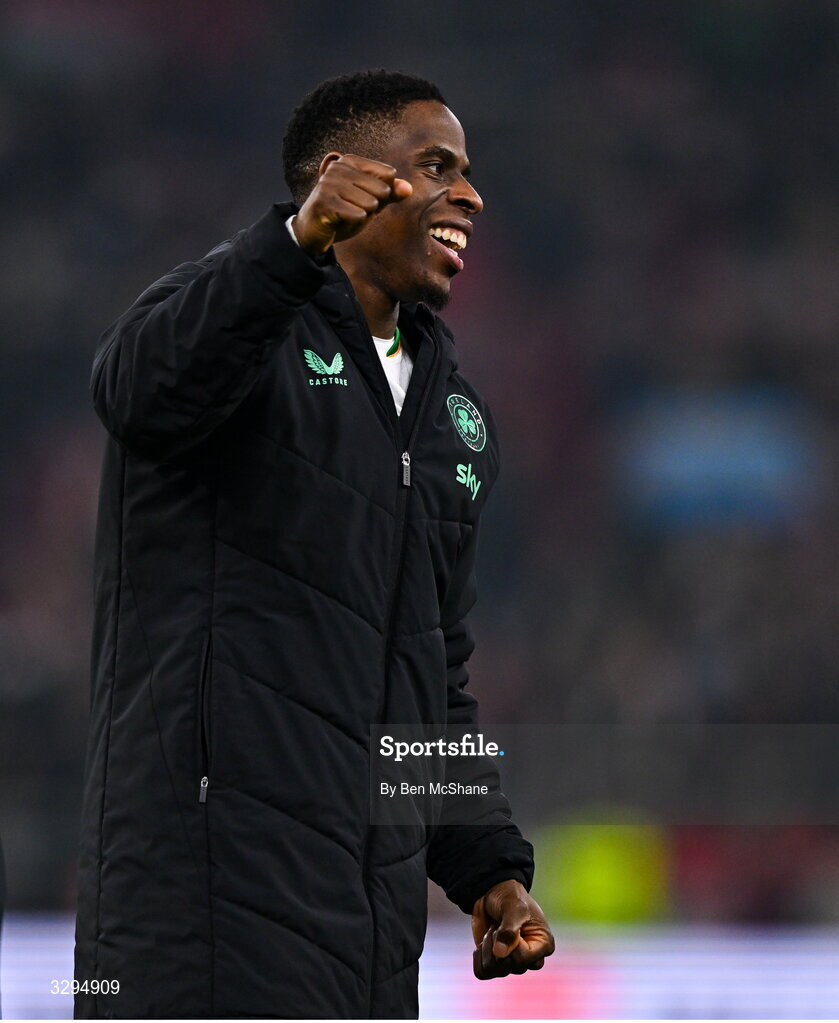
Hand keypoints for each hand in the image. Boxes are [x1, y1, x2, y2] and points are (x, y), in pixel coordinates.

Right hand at [292, 154, 412, 255]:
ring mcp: (329, 183)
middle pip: (381, 190)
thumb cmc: (344, 213)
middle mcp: (338, 167)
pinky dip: (353, 223)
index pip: (388, 175)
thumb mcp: (370, 202)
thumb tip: (409, 189)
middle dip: (372, 208)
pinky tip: (338, 221)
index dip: (383, 195)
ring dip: (362, 216)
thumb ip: (390, 194)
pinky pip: (357, 215)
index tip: (362, 198)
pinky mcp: (324, 201)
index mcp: (350, 161)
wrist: (313, 231)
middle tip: (352, 210)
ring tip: (345, 215)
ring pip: (370, 204)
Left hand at [471, 879, 554, 979]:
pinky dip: (478, 956)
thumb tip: (500, 954)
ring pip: (492, 970)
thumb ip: (509, 929)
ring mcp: (512, 963)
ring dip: (486, 946)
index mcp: (543, 945)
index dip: (509, 942)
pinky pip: (482, 973)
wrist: (494, 893)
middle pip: (507, 966)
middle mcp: (530, 959)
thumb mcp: (513, 907)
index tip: (510, 923)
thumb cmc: (510, 897)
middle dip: (496, 942)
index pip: (522, 959)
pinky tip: (483, 942)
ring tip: (493, 930)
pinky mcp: (496, 964)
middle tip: (499, 924)